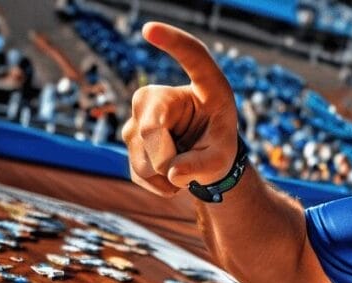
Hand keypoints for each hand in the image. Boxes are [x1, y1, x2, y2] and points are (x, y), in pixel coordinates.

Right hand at [122, 22, 238, 196]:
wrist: (205, 162)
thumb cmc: (218, 150)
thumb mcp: (221, 160)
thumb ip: (204, 166)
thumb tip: (173, 173)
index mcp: (205, 88)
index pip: (192, 57)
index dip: (172, 43)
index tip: (149, 29)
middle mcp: (167, 95)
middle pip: (149, 127)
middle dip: (166, 158)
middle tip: (188, 167)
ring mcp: (143, 113)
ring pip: (139, 152)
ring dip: (163, 174)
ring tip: (184, 169)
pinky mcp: (130, 135)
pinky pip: (135, 169)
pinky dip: (155, 184)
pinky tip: (171, 178)